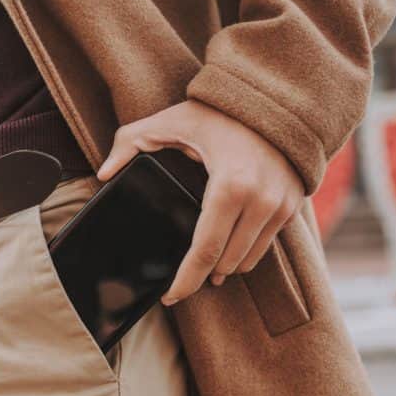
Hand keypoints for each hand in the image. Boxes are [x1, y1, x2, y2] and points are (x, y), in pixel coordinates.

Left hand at [97, 100, 304, 304]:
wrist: (275, 99)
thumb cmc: (219, 111)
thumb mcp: (170, 121)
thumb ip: (130, 142)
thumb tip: (104, 173)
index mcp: (229, 185)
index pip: (205, 250)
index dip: (186, 280)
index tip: (171, 297)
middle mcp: (260, 200)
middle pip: (224, 262)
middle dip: (199, 276)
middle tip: (179, 283)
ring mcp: (280, 205)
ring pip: (246, 260)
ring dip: (222, 268)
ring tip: (203, 268)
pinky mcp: (291, 206)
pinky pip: (264, 247)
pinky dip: (242, 255)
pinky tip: (226, 253)